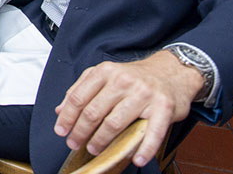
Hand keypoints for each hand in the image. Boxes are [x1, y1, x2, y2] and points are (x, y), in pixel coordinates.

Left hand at [54, 51, 204, 166]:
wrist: (172, 72)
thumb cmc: (134, 78)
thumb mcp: (105, 76)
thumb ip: (81, 90)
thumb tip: (60, 110)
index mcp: (105, 72)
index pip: (78, 98)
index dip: (67, 117)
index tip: (61, 131)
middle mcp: (123, 81)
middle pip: (93, 112)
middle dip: (80, 132)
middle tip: (74, 144)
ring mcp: (144, 94)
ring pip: (115, 123)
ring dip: (102, 141)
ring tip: (94, 150)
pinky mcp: (164, 107)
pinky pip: (152, 132)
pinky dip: (144, 148)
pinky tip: (137, 159)